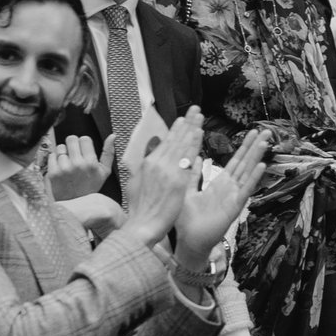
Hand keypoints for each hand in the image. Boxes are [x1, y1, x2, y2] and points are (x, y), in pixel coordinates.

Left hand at [46, 129, 113, 203]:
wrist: (75, 204)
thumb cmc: (90, 188)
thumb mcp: (104, 172)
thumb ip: (108, 152)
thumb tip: (112, 136)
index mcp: (91, 163)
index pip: (84, 138)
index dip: (84, 144)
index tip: (84, 152)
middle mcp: (77, 164)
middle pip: (71, 139)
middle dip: (73, 145)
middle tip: (75, 156)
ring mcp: (64, 168)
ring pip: (60, 147)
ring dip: (63, 153)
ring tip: (68, 164)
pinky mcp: (53, 173)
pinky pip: (51, 155)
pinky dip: (55, 160)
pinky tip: (61, 169)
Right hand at [120, 107, 204, 247]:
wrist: (142, 225)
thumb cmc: (139, 209)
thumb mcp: (135, 184)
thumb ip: (143, 170)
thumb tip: (146, 160)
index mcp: (147, 164)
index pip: (164, 143)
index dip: (174, 131)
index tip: (181, 120)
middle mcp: (157, 163)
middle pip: (174, 139)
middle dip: (185, 123)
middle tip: (195, 110)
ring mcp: (167, 171)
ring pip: (182, 144)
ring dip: (192, 128)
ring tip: (200, 116)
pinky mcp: (178, 180)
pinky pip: (188, 158)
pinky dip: (193, 144)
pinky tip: (199, 133)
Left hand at [176, 125, 273, 279]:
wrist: (188, 241)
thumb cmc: (188, 220)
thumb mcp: (187, 190)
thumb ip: (193, 174)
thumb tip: (195, 156)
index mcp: (220, 184)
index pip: (235, 161)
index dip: (244, 147)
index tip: (252, 132)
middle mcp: (230, 189)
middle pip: (245, 164)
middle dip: (254, 147)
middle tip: (266, 131)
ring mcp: (234, 197)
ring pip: (247, 173)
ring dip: (256, 157)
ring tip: (265, 142)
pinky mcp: (234, 207)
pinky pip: (245, 190)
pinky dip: (253, 178)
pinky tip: (261, 166)